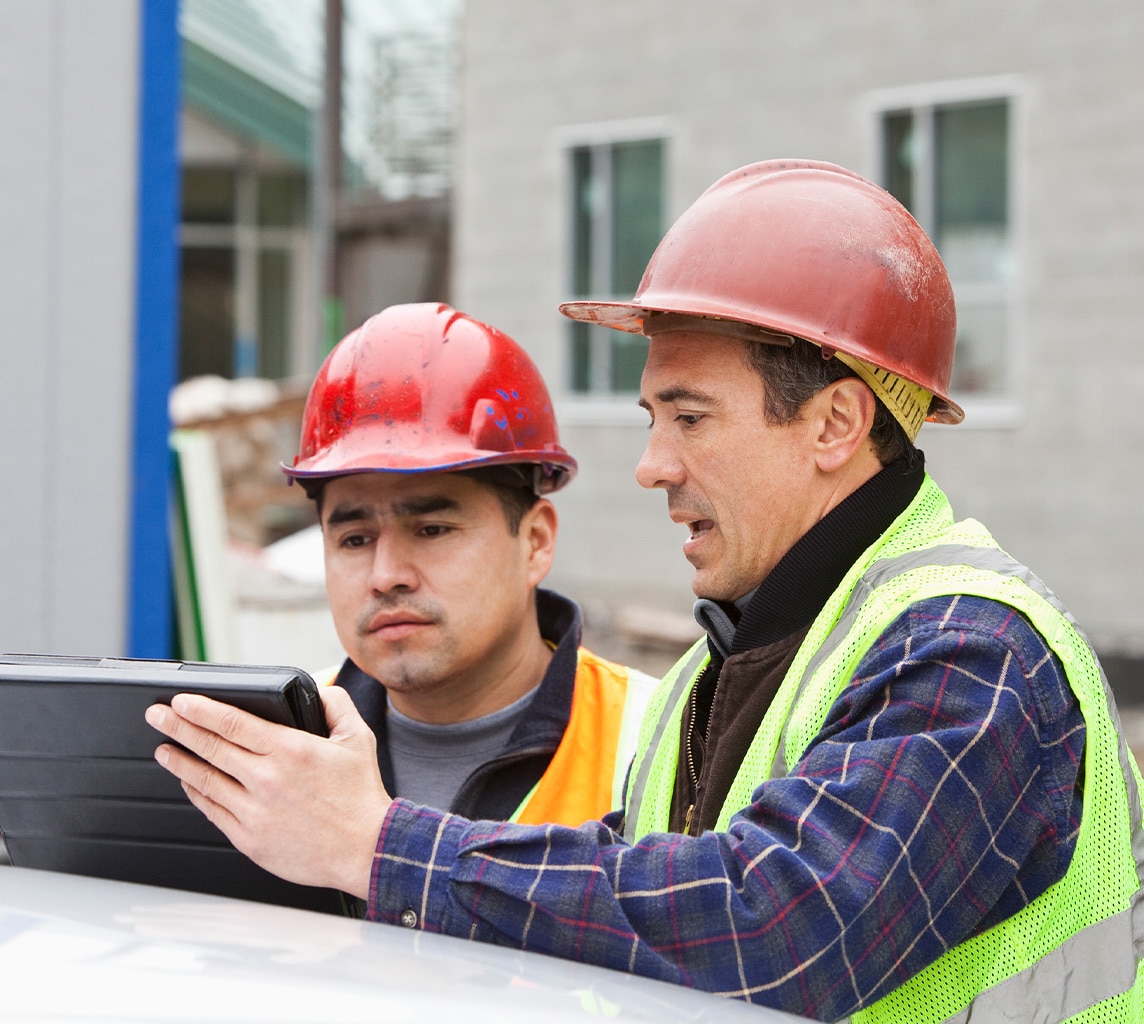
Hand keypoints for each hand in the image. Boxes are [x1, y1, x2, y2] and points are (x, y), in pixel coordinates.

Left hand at [145, 686, 389, 899]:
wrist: (366, 850)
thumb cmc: (361, 797)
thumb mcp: (358, 738)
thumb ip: (336, 704)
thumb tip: (318, 686)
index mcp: (290, 750)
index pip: (233, 722)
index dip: (201, 710)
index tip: (180, 701)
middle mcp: (266, 779)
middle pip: (210, 747)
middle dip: (178, 728)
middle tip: (156, 715)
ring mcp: (254, 811)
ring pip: (205, 780)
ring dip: (180, 762)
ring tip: (164, 749)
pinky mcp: (250, 839)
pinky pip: (214, 811)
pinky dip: (197, 794)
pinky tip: (189, 783)